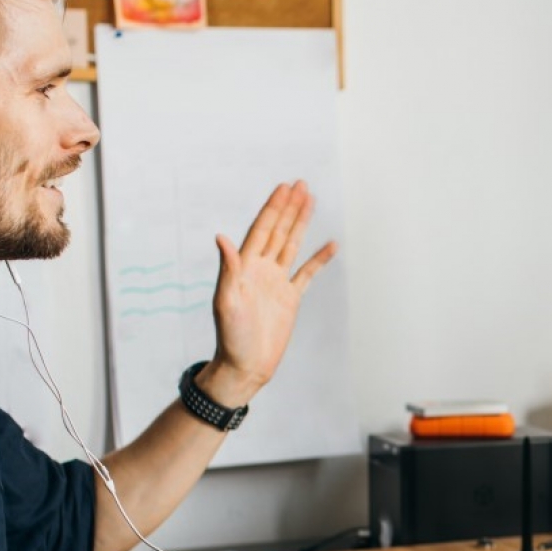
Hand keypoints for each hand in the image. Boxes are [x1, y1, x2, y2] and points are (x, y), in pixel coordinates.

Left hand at [205, 181, 336, 405]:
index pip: (261, 229)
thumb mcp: (226, 302)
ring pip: (292, 245)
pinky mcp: (290, 298)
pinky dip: (319, 258)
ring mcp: (277, 282)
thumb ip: (228, 269)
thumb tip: (221, 237)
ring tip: (311, 200)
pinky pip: (307, 273)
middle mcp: (261, 270)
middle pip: (278, 231)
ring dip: (301, 223)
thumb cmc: (231, 337)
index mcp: (245, 267)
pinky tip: (330, 244)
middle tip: (300, 184)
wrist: (245, 366)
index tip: (283, 188)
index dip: (273, 208)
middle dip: (289, 207)